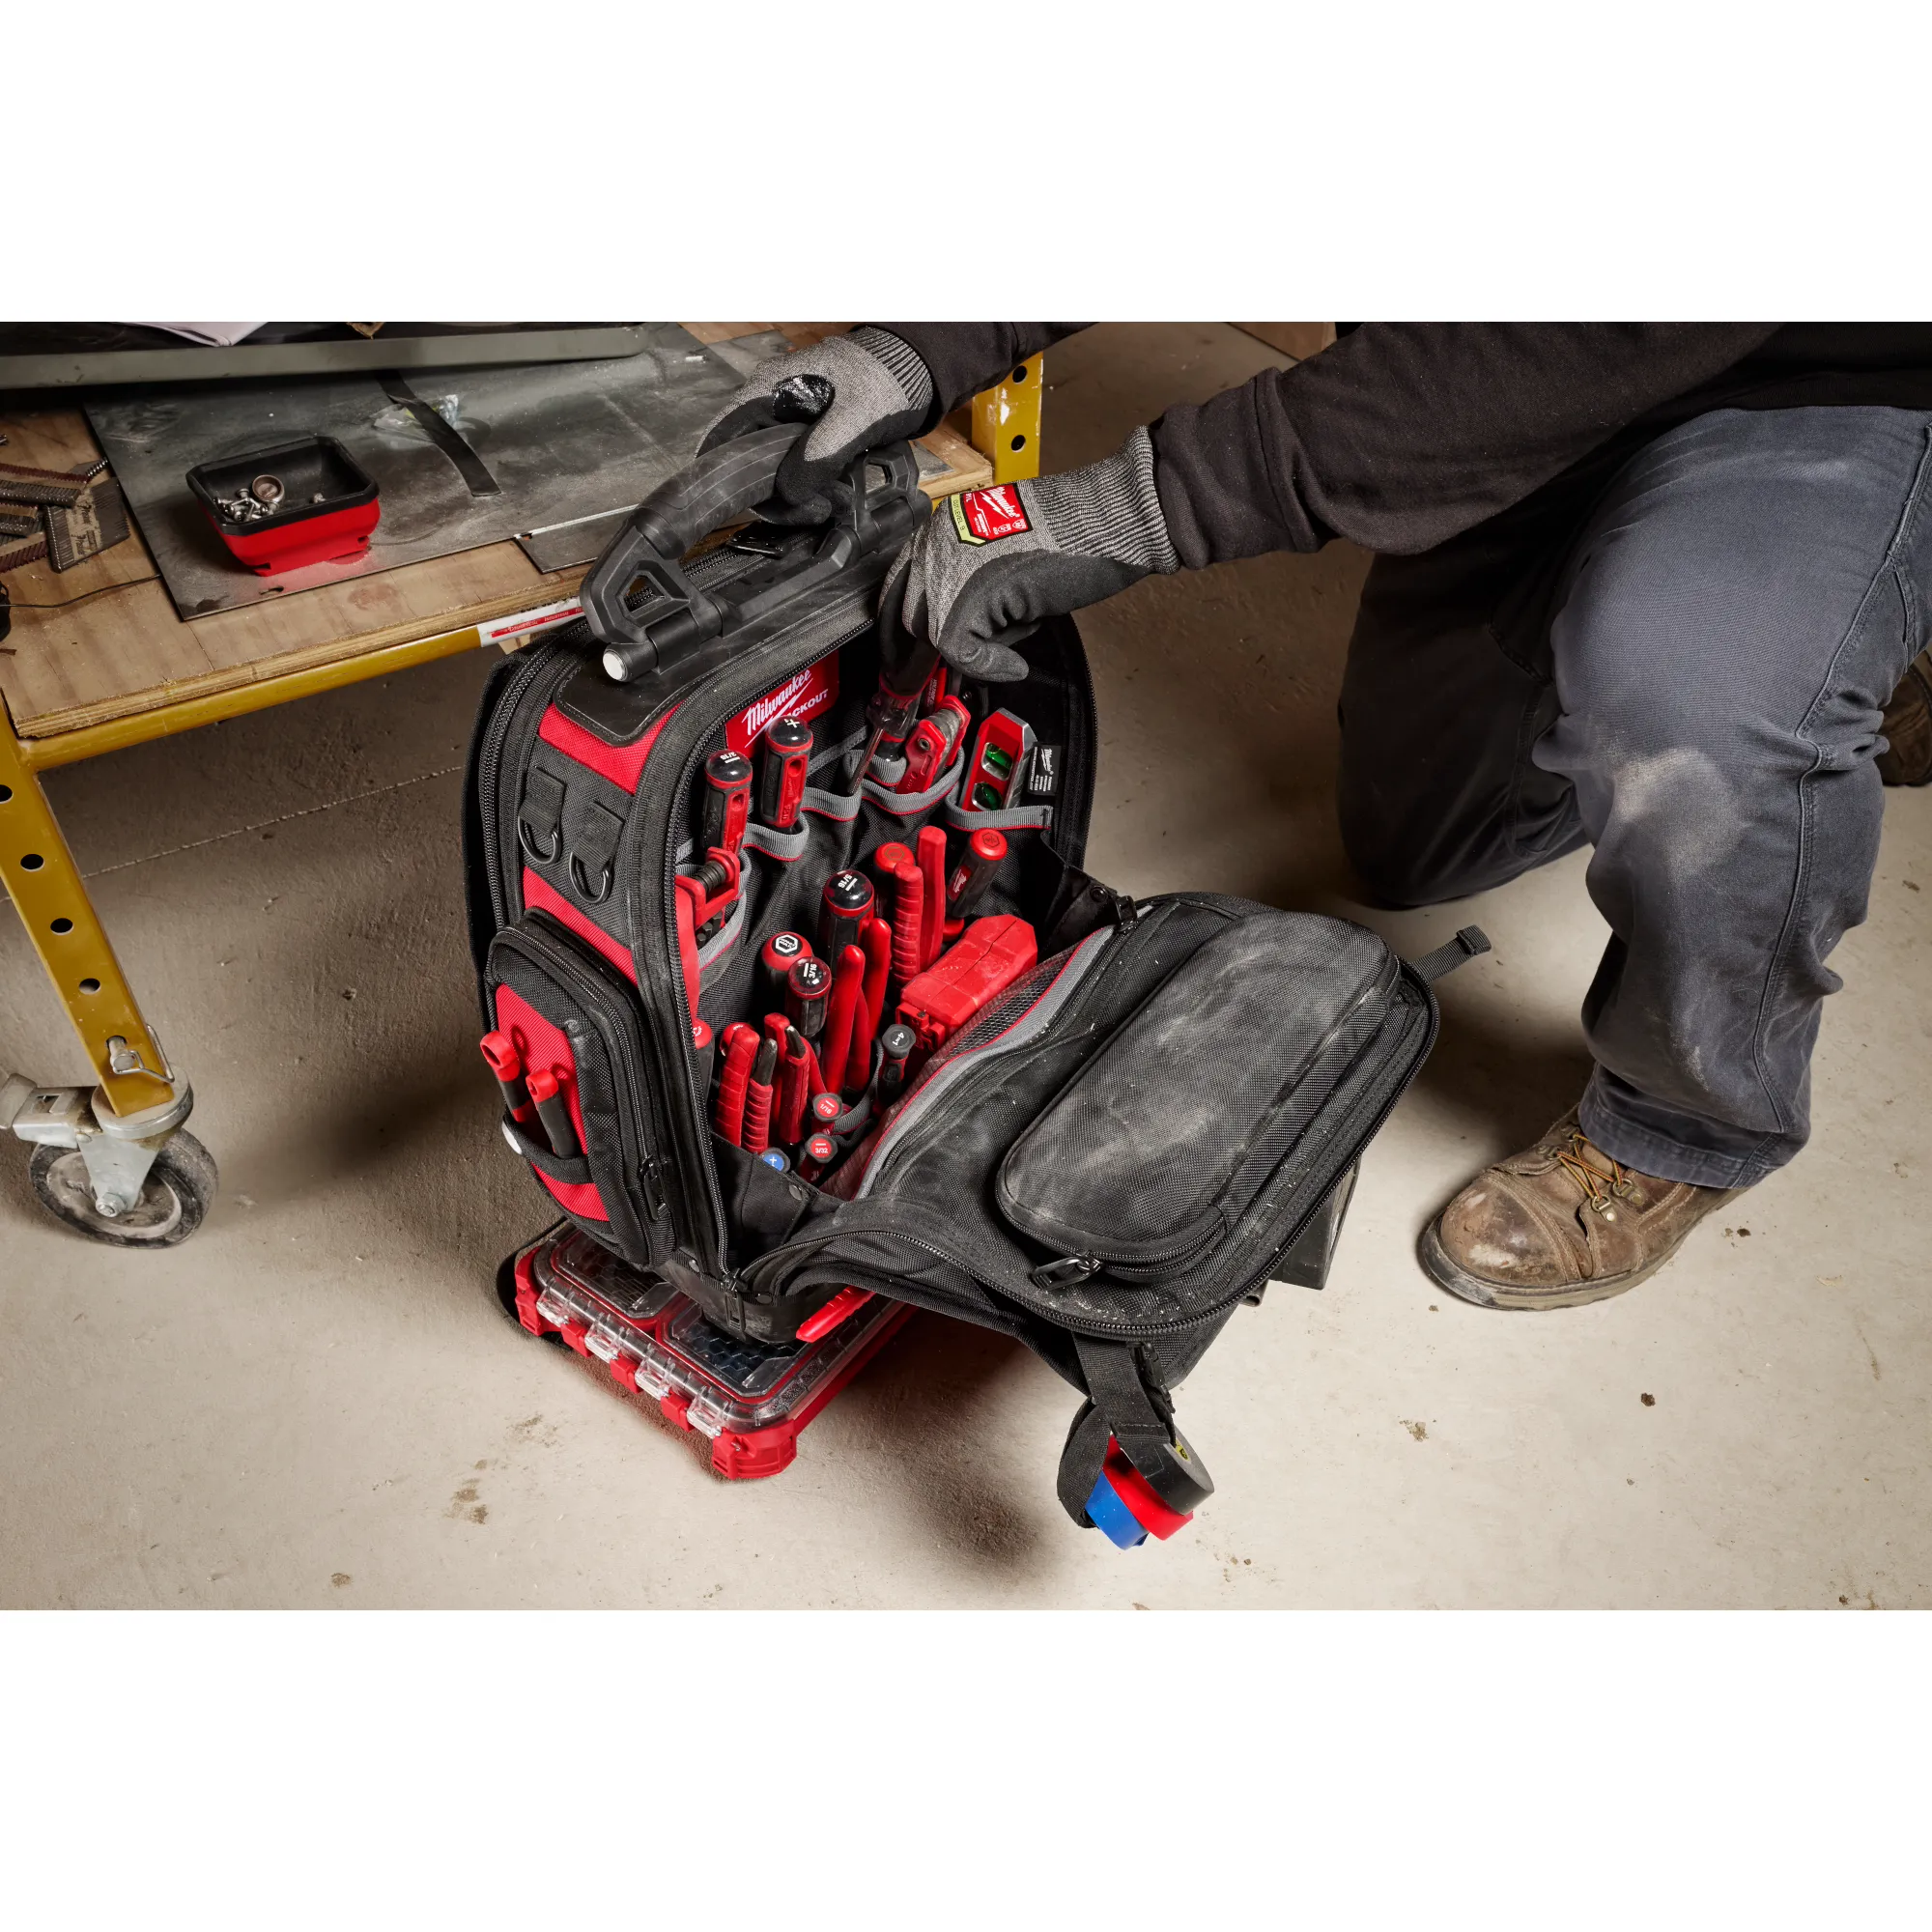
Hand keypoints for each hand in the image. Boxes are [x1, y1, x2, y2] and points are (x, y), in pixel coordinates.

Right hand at [698, 328, 935, 523]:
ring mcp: (788, 421)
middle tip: (813, 510)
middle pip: (746, 460)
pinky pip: (796, 468)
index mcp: (768, 390)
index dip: (721, 472)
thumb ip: (823, 452)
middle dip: (774, 494)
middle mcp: (770, 405)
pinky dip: (811, 487)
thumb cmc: (884, 379)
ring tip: (832, 504)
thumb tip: (789, 491)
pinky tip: (834, 494)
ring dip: (797, 495)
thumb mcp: (856, 417)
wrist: (914, 368)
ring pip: (773, 470)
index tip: (743, 505)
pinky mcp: (808, 435)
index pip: (721, 433)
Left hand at [879, 428, 1178, 681]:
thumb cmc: (1072, 533)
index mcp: (941, 525)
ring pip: (930, 633)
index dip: (899, 627)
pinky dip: (989, 665)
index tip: (905, 656)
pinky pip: (958, 650)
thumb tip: (962, 626)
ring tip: (1005, 651)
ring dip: (968, 654)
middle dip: (917, 652)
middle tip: (922, 679)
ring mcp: (946, 567)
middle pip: (905, 613)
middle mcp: (935, 541)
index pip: (898, 584)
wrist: (1104, 520)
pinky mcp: (966, 596)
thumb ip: (972, 580)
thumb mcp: (1003, 551)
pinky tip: (1014, 663)